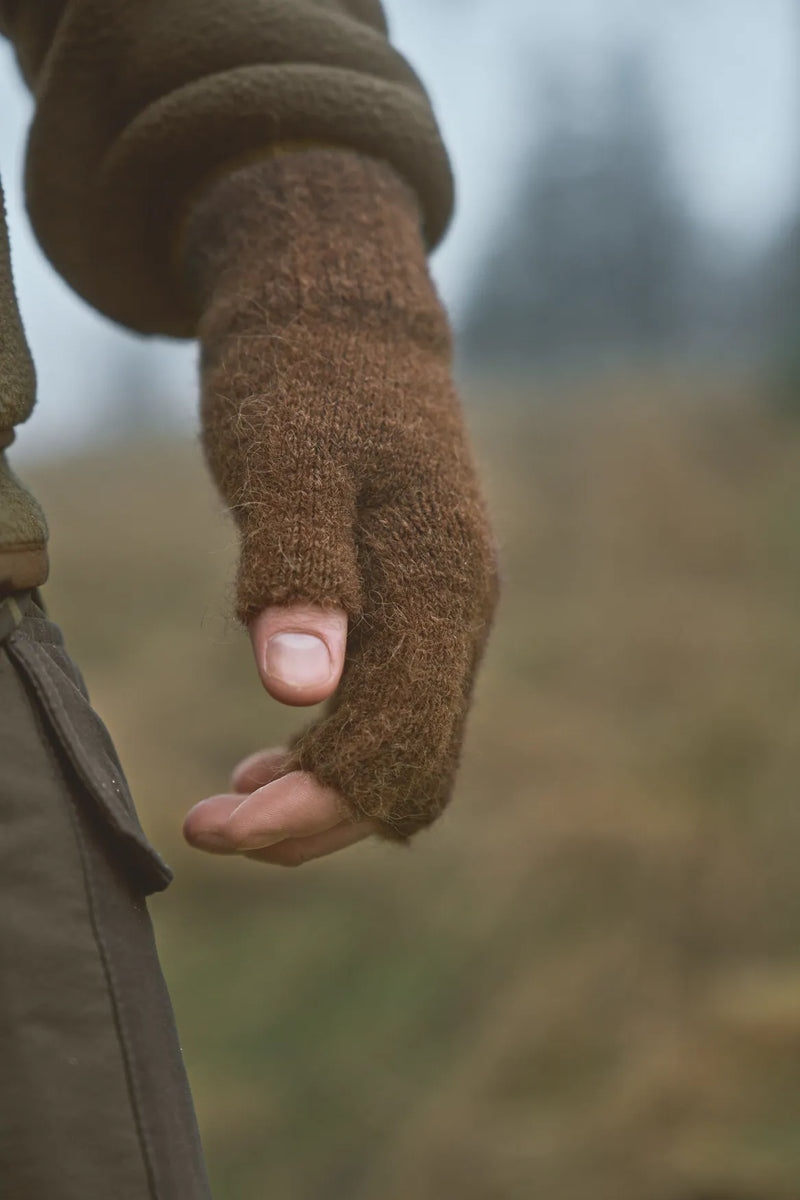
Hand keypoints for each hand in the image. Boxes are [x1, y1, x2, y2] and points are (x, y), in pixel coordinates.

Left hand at [177, 150, 499, 862]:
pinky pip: (393, 710)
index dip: (311, 805)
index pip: (396, 745)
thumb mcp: (287, 460)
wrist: (344, 316)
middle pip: (411, 771)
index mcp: (441, 586)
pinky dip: (332, 751)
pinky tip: (267, 752)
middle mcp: (460, 613)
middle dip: (314, 818)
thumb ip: (299, 565)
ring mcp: (446, 612)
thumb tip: (299, 689)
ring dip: (321, 793)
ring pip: (405, 751)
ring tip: (226, 802)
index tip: (212, 824)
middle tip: (205, 824)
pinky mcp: (418, 606)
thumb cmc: (305, 376)